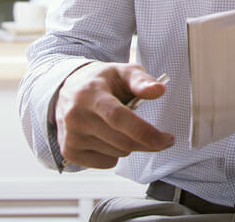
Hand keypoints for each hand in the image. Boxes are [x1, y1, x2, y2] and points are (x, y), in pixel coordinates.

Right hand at [54, 62, 174, 168]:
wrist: (69, 89)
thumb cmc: (103, 81)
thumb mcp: (123, 72)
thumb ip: (142, 81)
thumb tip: (159, 90)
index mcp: (91, 94)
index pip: (118, 117)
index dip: (143, 131)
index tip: (165, 140)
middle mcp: (77, 117)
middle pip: (121, 141)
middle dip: (147, 142)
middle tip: (162, 138)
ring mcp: (71, 136)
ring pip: (116, 153)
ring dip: (130, 145)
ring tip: (125, 128)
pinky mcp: (69, 151)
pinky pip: (105, 163)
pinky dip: (115, 154)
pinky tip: (109, 137)